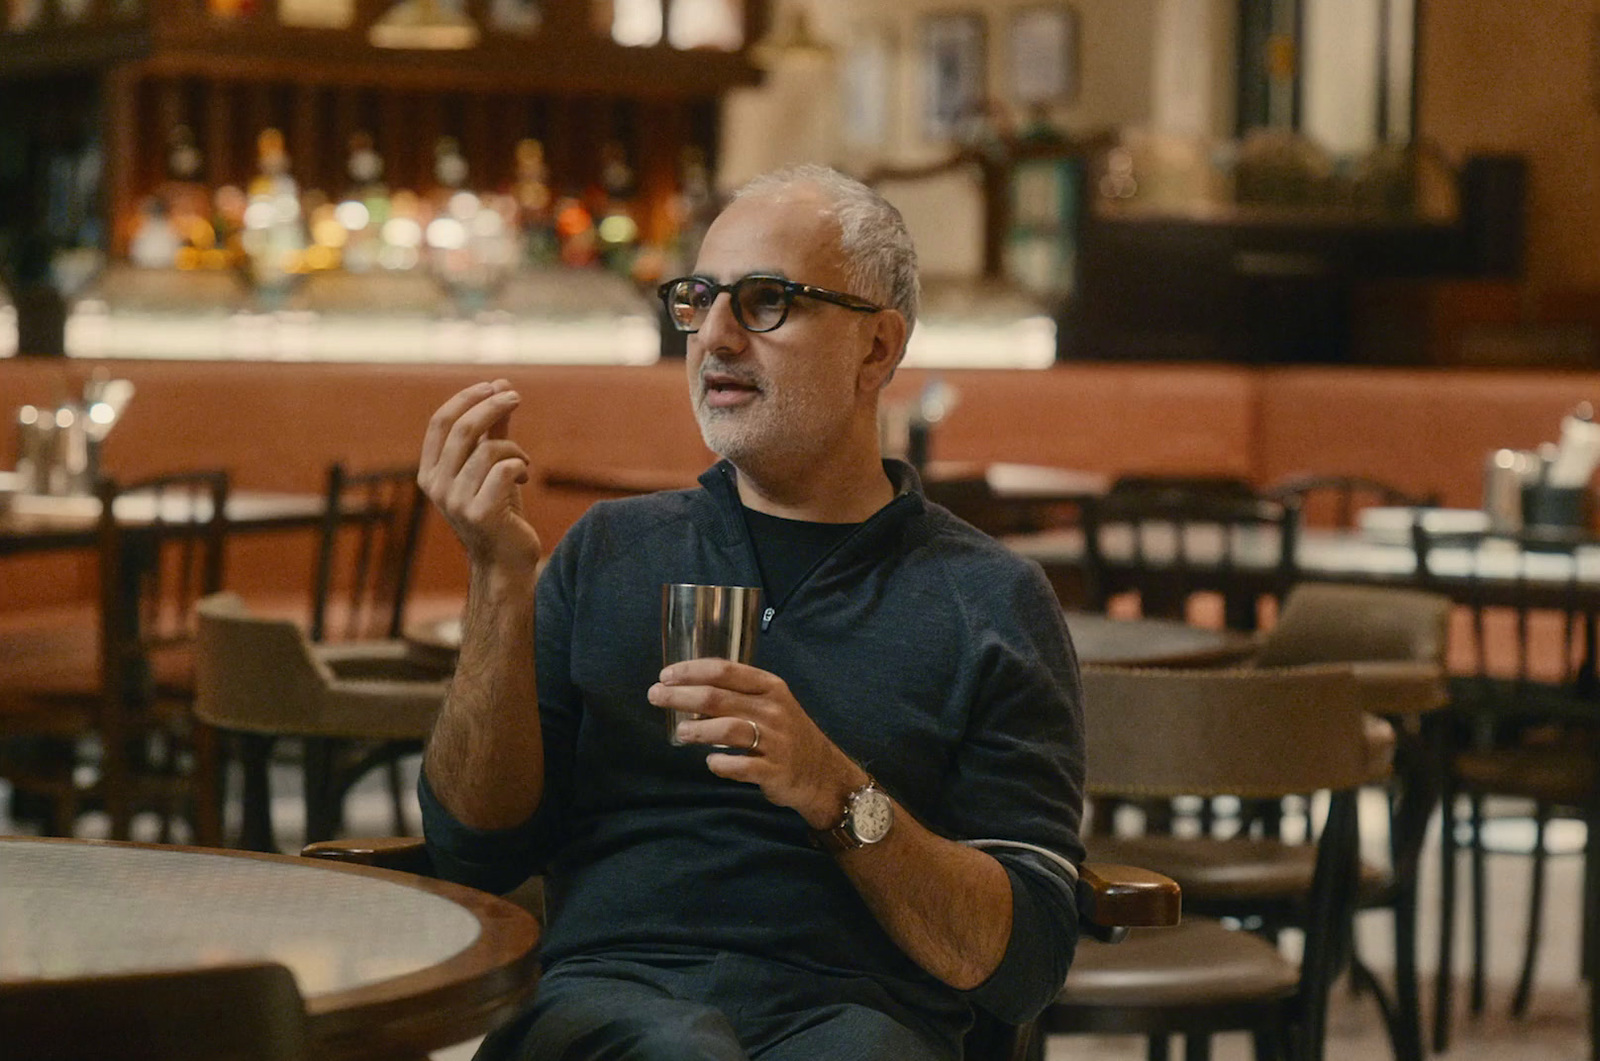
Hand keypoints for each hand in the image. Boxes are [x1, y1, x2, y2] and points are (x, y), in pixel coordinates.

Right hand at [418, 380, 539, 576]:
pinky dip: (520, 467)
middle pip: (463, 430)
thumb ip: (493, 428)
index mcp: (430, 472)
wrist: (505, 560)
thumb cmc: (498, 510)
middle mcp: (436, 486)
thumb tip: (499, 384)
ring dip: (514, 449)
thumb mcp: (489, 466)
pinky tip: (523, 478)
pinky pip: (505, 470)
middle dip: (493, 406)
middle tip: (516, 397)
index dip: (466, 399)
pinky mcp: (480, 514)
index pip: (440, 423)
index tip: (493, 386)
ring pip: (489, 450)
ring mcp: (455, 502)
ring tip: (522, 462)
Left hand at [648, 659, 867, 829]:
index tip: (665, 675)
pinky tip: (711, 762)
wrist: (823, 773)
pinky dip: (721, 764)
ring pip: (727, 729)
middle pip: (717, 698)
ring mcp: (775, 741)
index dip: (691, 671)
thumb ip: (739, 695)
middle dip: (680, 696)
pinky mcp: (775, 770)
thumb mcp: (773, 704)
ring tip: (680, 733)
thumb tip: (689, 692)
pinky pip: (741, 766)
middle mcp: (773, 709)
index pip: (724, 670)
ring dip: (697, 730)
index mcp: (770, 687)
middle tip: (655, 696)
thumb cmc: (788, 734)